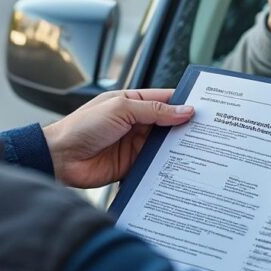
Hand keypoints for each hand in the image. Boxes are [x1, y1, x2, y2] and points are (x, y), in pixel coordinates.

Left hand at [43, 89, 193, 187]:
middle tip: (211, 133)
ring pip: (165, 146)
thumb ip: (154, 111)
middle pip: (169, 125)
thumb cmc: (82, 126)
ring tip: (203, 152)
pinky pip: (154, 166)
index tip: (208, 109)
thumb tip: (184, 111)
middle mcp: (136, 123)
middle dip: (187, 128)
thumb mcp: (121, 110)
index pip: (166, 100)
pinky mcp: (132, 166)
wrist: (60, 158)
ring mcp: (135, 145)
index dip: (185, 104)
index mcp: (133, 103)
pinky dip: (167, 168)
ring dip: (179, 149)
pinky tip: (182, 170)